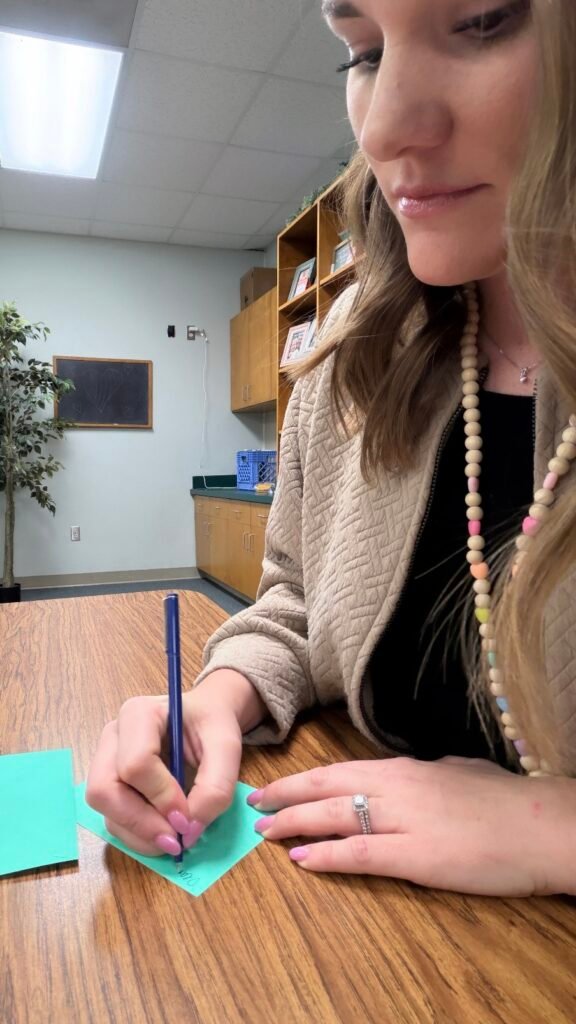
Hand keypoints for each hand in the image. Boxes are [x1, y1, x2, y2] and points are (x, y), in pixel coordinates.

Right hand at [86, 670, 263, 856]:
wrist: (205, 720)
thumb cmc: (211, 725)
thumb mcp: (226, 746)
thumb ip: (215, 786)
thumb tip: (189, 831)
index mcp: (138, 714)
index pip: (135, 764)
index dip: (161, 797)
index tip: (188, 819)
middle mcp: (113, 737)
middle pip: (104, 790)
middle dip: (140, 823)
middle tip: (176, 842)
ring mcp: (106, 761)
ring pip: (105, 810)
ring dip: (139, 834)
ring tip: (174, 840)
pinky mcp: (111, 784)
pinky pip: (113, 818)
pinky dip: (138, 835)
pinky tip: (164, 833)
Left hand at [249, 756, 575, 895]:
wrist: (539, 825)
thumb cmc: (504, 800)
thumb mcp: (456, 772)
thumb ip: (425, 775)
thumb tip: (408, 775)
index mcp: (404, 768)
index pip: (339, 770)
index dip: (302, 779)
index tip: (276, 786)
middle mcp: (395, 787)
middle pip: (325, 787)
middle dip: (285, 795)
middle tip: (254, 803)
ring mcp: (403, 819)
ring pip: (334, 815)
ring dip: (294, 823)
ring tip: (265, 831)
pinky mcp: (415, 856)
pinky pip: (360, 853)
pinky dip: (326, 856)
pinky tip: (302, 860)